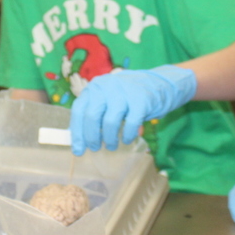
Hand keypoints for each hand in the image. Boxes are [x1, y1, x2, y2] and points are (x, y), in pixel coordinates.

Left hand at [69, 65, 196, 154]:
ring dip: (109, 139)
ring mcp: (123, 91)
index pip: (79, 110)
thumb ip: (95, 113)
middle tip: (95, 148)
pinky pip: (130, 124)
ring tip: (111, 146)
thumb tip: (79, 140)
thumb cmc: (127, 97)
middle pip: (91, 116)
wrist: (157, 84)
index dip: (77, 132)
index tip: (78, 150)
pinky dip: (127, 135)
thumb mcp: (107, 99)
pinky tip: (127, 139)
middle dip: (91, 137)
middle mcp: (106, 86)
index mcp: (95, 87)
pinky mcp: (140, 99)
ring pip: (109, 122)